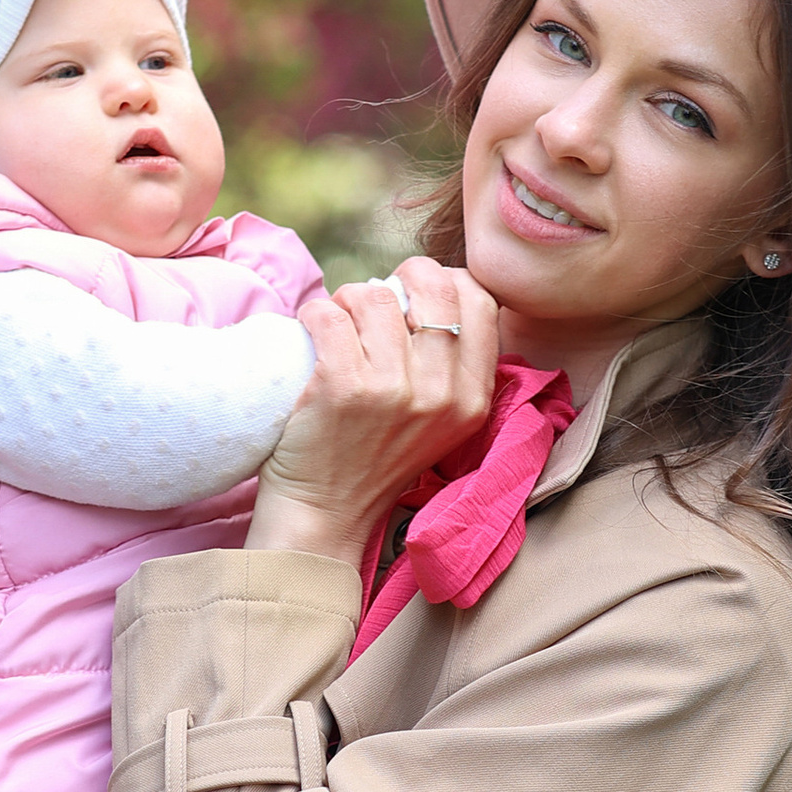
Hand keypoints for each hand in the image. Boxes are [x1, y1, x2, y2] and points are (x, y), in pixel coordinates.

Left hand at [247, 257, 498, 569]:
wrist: (325, 514)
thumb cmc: (375, 458)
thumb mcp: (439, 421)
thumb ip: (450, 366)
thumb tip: (436, 287)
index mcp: (472, 399)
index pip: (480, 302)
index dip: (447, 281)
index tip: (417, 291)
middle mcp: (441, 394)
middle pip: (430, 288)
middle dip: (398, 277)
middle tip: (373, 297)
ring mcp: (393, 390)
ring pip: (374, 295)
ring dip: (348, 298)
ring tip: (337, 322)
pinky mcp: (343, 387)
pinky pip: (329, 314)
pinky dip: (314, 312)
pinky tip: (311, 330)